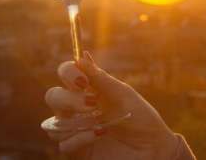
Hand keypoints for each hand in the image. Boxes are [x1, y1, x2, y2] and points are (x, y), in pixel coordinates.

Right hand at [44, 51, 180, 158]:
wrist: (153, 148)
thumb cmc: (141, 118)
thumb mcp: (123, 95)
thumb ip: (101, 78)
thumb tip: (81, 55)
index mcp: (88, 90)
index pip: (65, 73)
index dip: (68, 73)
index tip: (84, 81)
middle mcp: (78, 109)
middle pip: (52, 96)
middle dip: (68, 99)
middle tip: (92, 104)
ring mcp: (76, 131)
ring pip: (52, 123)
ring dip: (74, 120)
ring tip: (101, 122)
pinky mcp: (78, 152)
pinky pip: (64, 144)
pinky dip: (81, 138)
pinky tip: (100, 134)